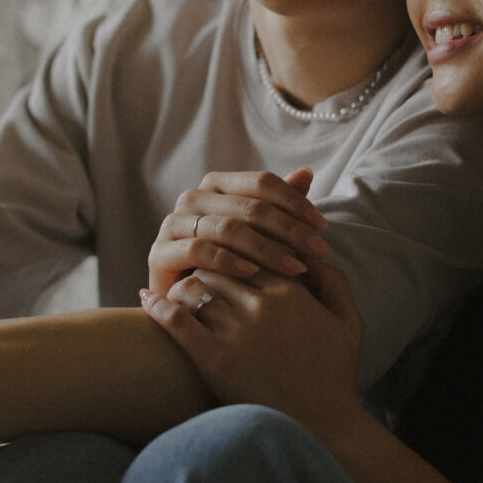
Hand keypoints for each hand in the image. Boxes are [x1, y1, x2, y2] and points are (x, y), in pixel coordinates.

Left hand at [140, 260, 363, 437]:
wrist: (323, 426)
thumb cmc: (335, 375)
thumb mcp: (349, 322)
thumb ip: (335, 282)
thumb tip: (312, 253)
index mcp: (291, 290)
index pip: (249, 251)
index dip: (233, 251)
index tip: (222, 256)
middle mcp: (262, 305)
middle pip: (218, 265)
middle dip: (205, 265)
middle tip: (192, 270)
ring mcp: (237, 332)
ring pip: (195, 288)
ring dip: (182, 285)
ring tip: (174, 290)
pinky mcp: (214, 360)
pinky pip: (177, 321)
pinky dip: (158, 306)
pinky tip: (146, 300)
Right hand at [146, 168, 329, 298]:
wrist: (193, 310)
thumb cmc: (233, 270)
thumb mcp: (262, 237)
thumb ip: (281, 206)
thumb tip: (306, 173)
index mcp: (218, 185)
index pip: (261, 182)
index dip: (295, 202)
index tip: (323, 227)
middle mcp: (193, 198)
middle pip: (248, 205)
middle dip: (288, 229)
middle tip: (318, 251)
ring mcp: (172, 224)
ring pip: (226, 227)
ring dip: (265, 249)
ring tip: (295, 268)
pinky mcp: (158, 254)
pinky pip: (197, 251)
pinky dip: (227, 261)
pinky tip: (253, 275)